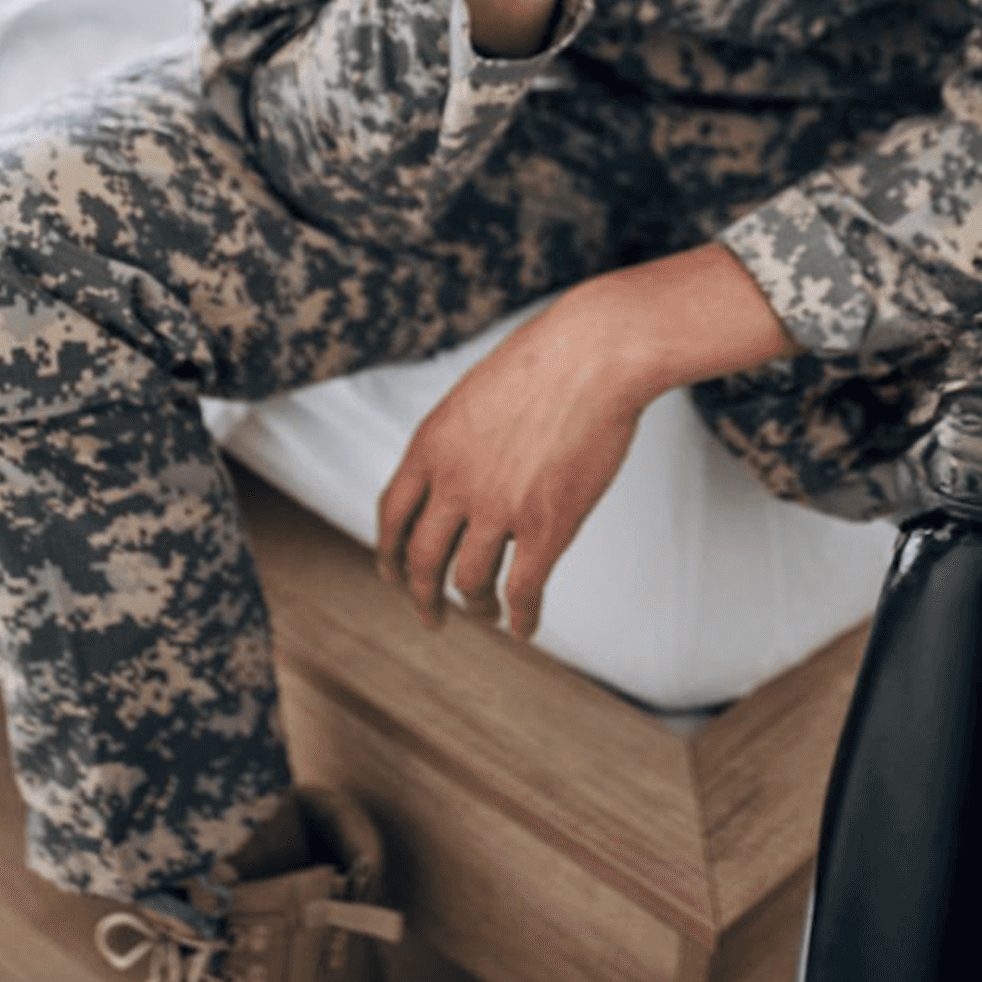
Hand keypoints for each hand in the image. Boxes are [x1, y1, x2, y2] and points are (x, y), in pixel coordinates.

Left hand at [371, 244, 799, 641]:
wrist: (594, 354)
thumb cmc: (546, 363)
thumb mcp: (475, 396)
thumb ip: (457, 442)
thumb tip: (457, 477)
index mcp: (431, 446)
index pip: (391, 514)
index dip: (388, 552)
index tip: (392, 575)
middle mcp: (454, 482)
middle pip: (420, 560)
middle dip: (421, 597)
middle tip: (431, 616)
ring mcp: (498, 508)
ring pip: (468, 582)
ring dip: (474, 606)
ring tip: (484, 612)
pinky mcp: (546, 526)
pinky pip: (521, 591)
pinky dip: (519, 618)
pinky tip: (523, 628)